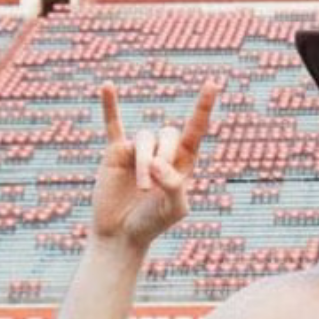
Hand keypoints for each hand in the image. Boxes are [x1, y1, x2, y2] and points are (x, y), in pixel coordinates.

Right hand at [91, 81, 217, 249]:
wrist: (121, 234)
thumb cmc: (152, 223)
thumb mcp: (174, 209)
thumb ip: (173, 185)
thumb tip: (155, 163)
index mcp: (183, 161)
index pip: (196, 129)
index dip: (203, 107)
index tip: (212, 83)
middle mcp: (162, 151)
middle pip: (167, 133)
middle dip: (162, 158)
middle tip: (150, 188)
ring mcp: (138, 150)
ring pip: (144, 138)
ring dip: (143, 163)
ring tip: (140, 188)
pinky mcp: (115, 152)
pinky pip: (113, 124)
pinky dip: (109, 106)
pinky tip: (107, 86)